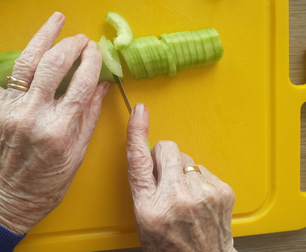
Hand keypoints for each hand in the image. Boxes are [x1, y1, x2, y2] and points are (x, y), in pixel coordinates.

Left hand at [0, 12, 110, 234]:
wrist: (7, 199)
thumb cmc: (46, 183)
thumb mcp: (77, 154)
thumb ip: (90, 115)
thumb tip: (102, 84)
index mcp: (59, 129)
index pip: (82, 82)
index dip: (92, 61)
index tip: (96, 52)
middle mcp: (32, 115)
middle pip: (55, 65)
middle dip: (73, 46)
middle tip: (81, 41)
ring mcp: (7, 109)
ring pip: (26, 62)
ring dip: (43, 35)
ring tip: (57, 19)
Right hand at [126, 103, 235, 251]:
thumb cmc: (170, 245)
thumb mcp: (143, 218)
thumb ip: (144, 185)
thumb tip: (151, 156)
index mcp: (149, 206)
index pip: (139, 160)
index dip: (137, 132)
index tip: (139, 112)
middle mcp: (176, 196)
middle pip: (167, 149)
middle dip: (163, 157)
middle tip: (165, 178)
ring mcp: (202, 192)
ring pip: (186, 158)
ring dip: (182, 171)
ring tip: (184, 195)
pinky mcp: (221, 190)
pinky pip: (203, 168)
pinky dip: (199, 180)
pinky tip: (198, 199)